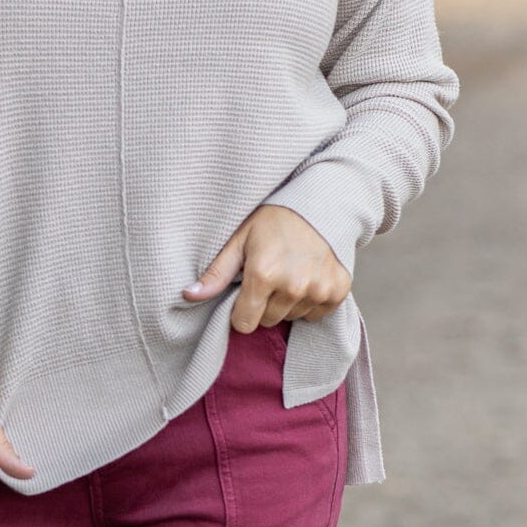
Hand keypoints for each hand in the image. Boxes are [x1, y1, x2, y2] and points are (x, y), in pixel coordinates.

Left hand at [182, 204, 351, 330]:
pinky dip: (310, 300)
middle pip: (268, 321)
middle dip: (264, 305)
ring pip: (292, 317)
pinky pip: (316, 314)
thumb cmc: (274, 220)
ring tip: (290, 273)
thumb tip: (188, 295)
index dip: (241, 311)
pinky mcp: (338, 291)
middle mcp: (293, 286)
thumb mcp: (239, 240)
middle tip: (270, 276)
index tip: (246, 293)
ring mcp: (318, 290)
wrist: (320, 203)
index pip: (244, 323)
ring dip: (288, 302)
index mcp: (263, 274)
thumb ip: (216, 273)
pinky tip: (308, 276)